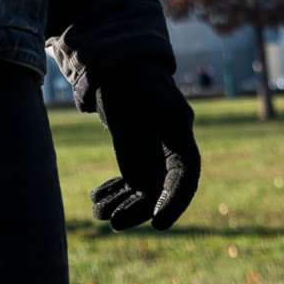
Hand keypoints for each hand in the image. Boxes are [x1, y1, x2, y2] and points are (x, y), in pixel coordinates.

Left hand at [88, 59, 199, 230]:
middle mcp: (173, 138)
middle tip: (114, 222)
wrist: (114, 59)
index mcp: (177, 126)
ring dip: (124, 200)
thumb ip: (134, 145)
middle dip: (140, 206)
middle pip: (165, 184)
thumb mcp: (124, 106)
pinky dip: (118, 189)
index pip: (187, 173)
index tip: (157, 224)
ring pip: (148, 184)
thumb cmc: (121, 77)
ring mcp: (159, 144)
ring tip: (98, 210)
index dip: (176, 201)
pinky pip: (135, 176)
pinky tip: (96, 197)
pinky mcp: (143, 146)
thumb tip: (144, 188)